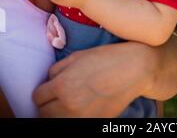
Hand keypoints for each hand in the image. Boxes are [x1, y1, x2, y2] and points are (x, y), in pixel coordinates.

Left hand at [32, 42, 155, 117]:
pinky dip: (73, 118)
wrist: (135, 69)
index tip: (49, 87)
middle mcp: (69, 105)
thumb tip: (48, 81)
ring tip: (68, 102)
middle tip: (58, 94)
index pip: (38, 96)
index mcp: (63, 85)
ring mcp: (82, 118)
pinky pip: (74, 124)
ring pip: (56, 122)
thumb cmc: (107, 58)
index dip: (43, 89)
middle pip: (44, 113)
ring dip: (58, 113)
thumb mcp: (78, 56)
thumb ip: (57, 70)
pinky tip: (81, 107)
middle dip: (48, 102)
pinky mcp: (94, 123)